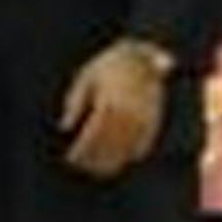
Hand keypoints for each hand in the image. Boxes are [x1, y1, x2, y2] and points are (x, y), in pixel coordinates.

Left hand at [59, 38, 170, 178]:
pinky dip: (139, 151)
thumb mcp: (86, 77)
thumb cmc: (109, 64)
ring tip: (104, 170)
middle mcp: (128, 109)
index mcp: (109, 100)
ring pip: (130, 144)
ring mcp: (145, 113)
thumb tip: (65, 127)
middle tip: (86, 168)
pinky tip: (129, 159)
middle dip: (98, 159)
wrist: (143, 51)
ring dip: (116, 159)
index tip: (72, 159)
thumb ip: (75, 102)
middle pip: (111, 143)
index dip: (83, 150)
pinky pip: (148, 138)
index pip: (94, 134)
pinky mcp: (157, 114)